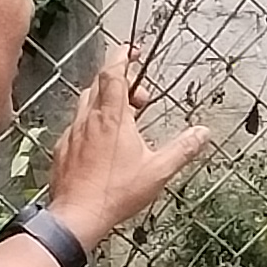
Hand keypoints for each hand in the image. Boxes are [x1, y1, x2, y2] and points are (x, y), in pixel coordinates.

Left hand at [40, 43, 212, 247]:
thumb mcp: (158, 171)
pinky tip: (102, 142)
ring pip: (86, 102)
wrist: (77, 216)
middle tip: (140, 98)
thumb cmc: (117, 192)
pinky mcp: (63, 149)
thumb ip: (183, 149)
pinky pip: (77, 125)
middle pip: (99, 84)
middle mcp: (89, 119)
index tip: (132, 50)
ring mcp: (73, 133)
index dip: (122, 56)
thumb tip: (203, 133)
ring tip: (125, 119)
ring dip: (105, 101)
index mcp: (112, 118)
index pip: (113, 73)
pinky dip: (92, 123)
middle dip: (121, 82)